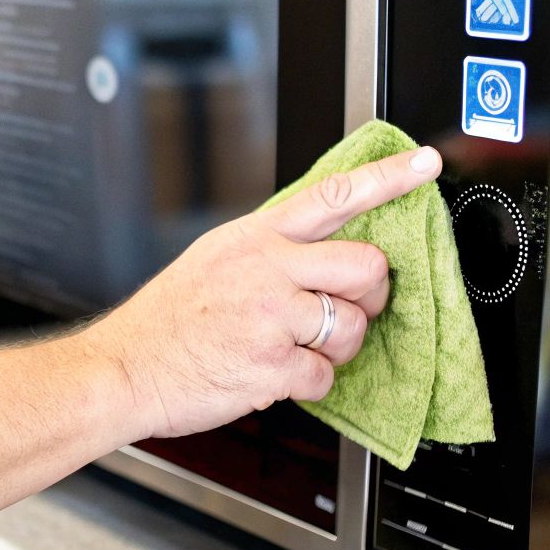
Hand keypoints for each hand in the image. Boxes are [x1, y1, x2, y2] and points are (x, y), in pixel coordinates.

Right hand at [82, 146, 441, 439]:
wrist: (125, 368)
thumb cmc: (167, 321)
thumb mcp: (213, 258)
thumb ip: (267, 249)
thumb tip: (320, 248)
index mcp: (255, 238)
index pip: (333, 196)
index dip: (386, 180)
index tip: (425, 166)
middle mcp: (266, 269)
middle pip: (365, 266)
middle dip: (370, 294)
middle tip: (350, 308)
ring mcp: (269, 316)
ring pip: (352, 326)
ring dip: (337, 348)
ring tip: (299, 349)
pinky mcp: (270, 365)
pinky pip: (324, 375)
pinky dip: (307, 384)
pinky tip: (275, 375)